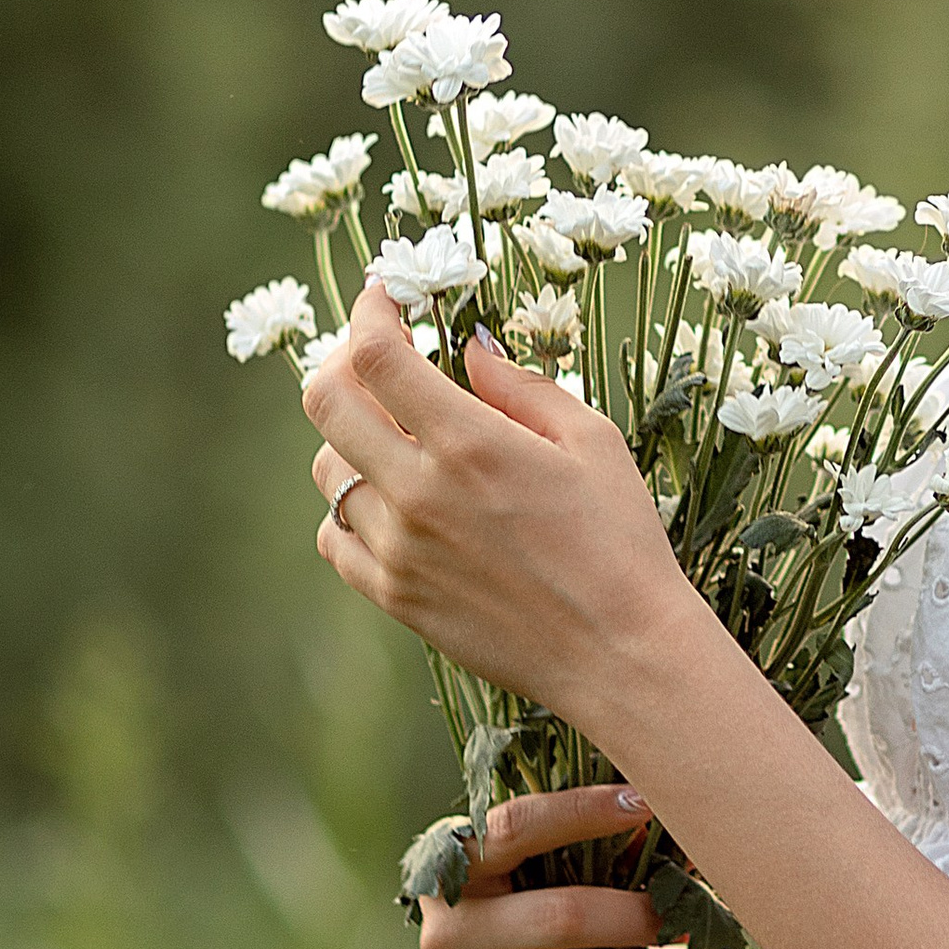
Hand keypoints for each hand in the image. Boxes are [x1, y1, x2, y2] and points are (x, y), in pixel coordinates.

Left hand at [303, 280, 691, 716]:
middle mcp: (419, 494)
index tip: (386, 296)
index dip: (369, 310)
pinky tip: (394, 503)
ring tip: (399, 438)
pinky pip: (336, 538)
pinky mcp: (395, 597)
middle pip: (327, 402)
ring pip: (328, 470)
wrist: (619, 652)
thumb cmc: (620, 541)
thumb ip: (520, 385)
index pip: (377, 356)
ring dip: (351, 438)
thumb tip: (467, 347)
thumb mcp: (592, 441)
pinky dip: (352, 509)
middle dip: (343, 362)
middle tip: (378, 358)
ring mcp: (398, 550)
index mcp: (470, 444)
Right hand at [417, 783, 666, 948]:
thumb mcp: (558, 891)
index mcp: (456, 873)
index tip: (644, 805)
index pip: (514, 827)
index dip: (580, 811)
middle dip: (637, 918)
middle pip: (565, 916)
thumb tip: (677, 841)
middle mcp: (444, 935)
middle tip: (670, 920)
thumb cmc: (542, 941)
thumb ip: (605, 859)